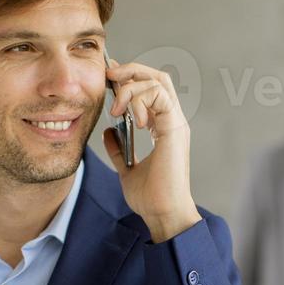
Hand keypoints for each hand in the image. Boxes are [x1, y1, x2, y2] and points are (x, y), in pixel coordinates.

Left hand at [102, 57, 200, 242]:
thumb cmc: (150, 197)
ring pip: (157, 81)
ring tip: (116, 110)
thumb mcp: (126, 169)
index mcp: (164, 128)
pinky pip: (158, 95)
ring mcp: (176, 122)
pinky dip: (139, 99)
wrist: (162, 214)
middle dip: (131, 70)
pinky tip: (128, 118)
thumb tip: (108, 132)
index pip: (152, 89)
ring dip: (130, 87)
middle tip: (109, 75)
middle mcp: (172, 121)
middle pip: (158, 76)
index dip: (130, 78)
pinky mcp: (174, 128)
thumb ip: (118, 149)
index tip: (108, 78)